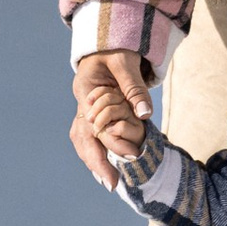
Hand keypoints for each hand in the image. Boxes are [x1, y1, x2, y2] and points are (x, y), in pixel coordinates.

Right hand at [70, 51, 151, 186]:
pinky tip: (104, 167)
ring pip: (82, 140)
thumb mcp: (126, 63)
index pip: (96, 125)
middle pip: (83, 138)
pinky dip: (95, 151)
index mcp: (85, 91)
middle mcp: (81, 103)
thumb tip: (145, 114)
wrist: (107, 39)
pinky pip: (89, 136)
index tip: (128, 160)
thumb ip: (134, 88)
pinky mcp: (91, 111)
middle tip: (112, 186)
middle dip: (96, 163)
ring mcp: (83, 108)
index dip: (110, 144)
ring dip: (94, 161)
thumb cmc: (117, 47)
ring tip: (108, 182)